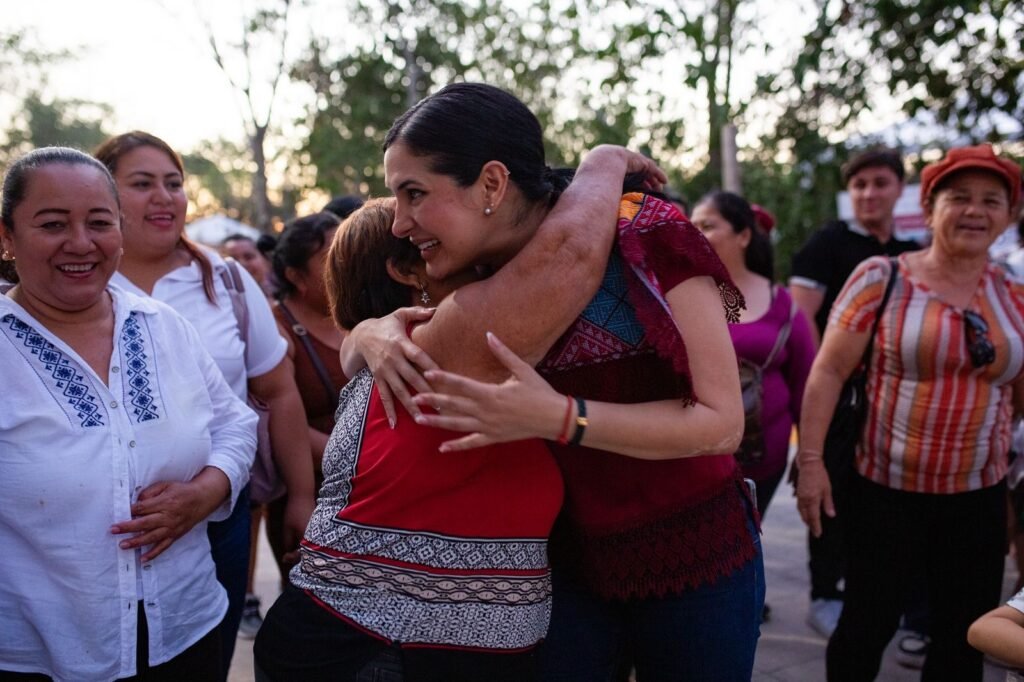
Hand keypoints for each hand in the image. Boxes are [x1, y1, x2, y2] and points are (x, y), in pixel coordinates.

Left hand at [111, 469, 228, 561]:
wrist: (202, 499)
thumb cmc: (182, 491)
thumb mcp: (166, 485)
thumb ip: (150, 492)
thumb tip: (137, 502)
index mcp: (165, 502)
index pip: (143, 507)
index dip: (130, 511)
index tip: (118, 513)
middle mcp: (168, 516)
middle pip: (144, 523)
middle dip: (128, 527)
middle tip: (114, 530)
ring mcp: (172, 527)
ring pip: (152, 537)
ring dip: (137, 542)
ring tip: (123, 545)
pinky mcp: (175, 535)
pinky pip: (163, 546)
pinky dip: (153, 554)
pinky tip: (142, 559)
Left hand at [280, 493, 313, 566]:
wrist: (303, 496)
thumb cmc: (293, 512)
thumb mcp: (287, 529)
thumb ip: (288, 543)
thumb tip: (289, 552)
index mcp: (308, 538)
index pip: (300, 555)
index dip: (291, 558)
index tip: (283, 557)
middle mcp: (316, 536)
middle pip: (308, 552)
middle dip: (297, 556)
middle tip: (286, 557)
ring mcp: (319, 531)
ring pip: (312, 546)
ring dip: (302, 549)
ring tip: (291, 550)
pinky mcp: (319, 527)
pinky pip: (314, 539)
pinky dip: (307, 543)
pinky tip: (299, 542)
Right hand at [345, 308, 438, 425]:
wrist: (361, 335)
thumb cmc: (386, 325)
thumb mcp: (399, 314)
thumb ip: (417, 312)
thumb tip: (434, 310)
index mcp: (401, 343)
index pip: (418, 356)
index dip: (430, 365)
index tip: (443, 376)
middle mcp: (393, 359)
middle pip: (411, 377)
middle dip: (425, 392)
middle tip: (441, 405)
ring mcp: (385, 371)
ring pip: (399, 390)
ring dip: (411, 405)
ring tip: (422, 419)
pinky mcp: (378, 378)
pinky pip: (384, 396)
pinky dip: (389, 411)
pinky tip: (395, 424)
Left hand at [412, 332, 563, 450]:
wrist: (554, 418)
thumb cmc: (540, 391)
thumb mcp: (522, 369)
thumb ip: (503, 353)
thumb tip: (489, 335)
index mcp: (491, 393)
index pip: (461, 384)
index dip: (443, 378)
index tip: (427, 373)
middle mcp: (486, 411)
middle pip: (453, 405)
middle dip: (432, 401)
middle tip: (413, 397)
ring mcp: (488, 426)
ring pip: (457, 425)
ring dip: (437, 423)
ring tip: (419, 420)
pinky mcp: (494, 437)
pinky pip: (472, 443)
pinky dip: (457, 446)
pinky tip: (442, 448)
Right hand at [587, 145, 668, 192]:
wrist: (602, 165)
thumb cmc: (596, 180)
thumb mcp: (602, 189)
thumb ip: (605, 196)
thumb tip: (600, 214)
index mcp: (612, 169)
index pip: (627, 177)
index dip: (634, 185)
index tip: (639, 194)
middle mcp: (623, 163)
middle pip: (638, 173)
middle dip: (646, 183)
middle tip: (652, 192)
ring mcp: (631, 161)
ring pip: (646, 171)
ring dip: (653, 180)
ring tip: (660, 189)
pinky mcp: (640, 161)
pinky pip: (652, 168)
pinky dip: (658, 174)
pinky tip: (665, 181)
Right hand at [795, 459, 834, 537]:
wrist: (809, 463)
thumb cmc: (820, 475)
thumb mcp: (827, 489)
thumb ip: (828, 503)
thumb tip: (831, 515)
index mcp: (812, 499)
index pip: (814, 517)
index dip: (816, 526)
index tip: (818, 534)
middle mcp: (804, 499)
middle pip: (805, 516)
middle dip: (810, 524)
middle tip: (815, 531)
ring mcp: (799, 496)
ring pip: (801, 511)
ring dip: (805, 518)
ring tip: (810, 523)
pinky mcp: (798, 492)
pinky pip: (799, 505)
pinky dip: (802, 511)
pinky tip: (805, 511)